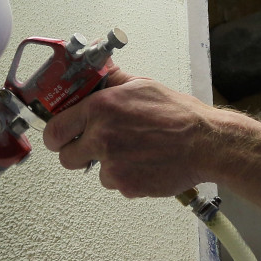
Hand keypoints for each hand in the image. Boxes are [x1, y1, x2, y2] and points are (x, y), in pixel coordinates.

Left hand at [43, 70, 224, 197]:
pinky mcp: (126, 186)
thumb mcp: (142, 86)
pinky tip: (146, 163)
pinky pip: (116, 185)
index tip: (60, 137)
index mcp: (101, 109)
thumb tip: (98, 74)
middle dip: (77, 154)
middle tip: (93, 148)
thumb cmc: (179, 114)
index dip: (56, 135)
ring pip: (95, 172)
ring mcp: (113, 165)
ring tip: (135, 153)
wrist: (205, 144)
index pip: (55, 129)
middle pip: (66, 158)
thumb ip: (113, 82)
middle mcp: (101, 137)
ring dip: (109, 166)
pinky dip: (128, 178)